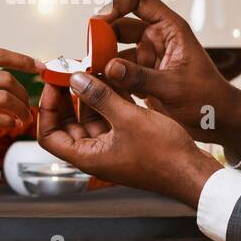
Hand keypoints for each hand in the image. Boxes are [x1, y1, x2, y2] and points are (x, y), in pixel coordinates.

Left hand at [37, 72, 220, 206]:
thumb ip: (100, 97)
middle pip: (67, 124)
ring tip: (91, 69)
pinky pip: (110, 118)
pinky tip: (113, 78)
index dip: (46, 109)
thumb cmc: (164, 154)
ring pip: (90, 118)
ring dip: (90, 95)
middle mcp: (96, 153)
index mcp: (88, 156)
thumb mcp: (128, 119)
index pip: (49, 135)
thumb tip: (76, 80)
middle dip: (66, 97)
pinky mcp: (128, 140)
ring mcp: (112, 147)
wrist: (193, 172)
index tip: (53, 84)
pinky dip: (108, 99)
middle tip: (69, 72)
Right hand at [95, 0, 240, 161]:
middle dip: (101, 37)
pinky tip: (96, 88)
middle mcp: (157, 38)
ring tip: (87, 74)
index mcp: (170, 29)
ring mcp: (149, 56)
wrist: (219, 122)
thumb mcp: (173, 88)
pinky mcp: (142, 75)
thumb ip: (140, 78)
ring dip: (101, 59)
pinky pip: (118, 70)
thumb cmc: (207, 99)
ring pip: (115, 49)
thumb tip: (108, 67)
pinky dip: (106, 77)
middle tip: (87, 55)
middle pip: (119, 25)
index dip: (117, 3)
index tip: (99, 20)